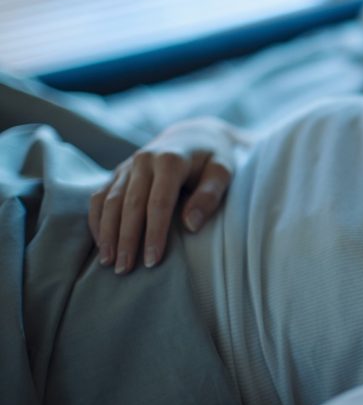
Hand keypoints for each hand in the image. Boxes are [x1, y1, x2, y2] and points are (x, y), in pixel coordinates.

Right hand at [88, 117, 239, 273]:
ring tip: (108, 262)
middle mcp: (144, 160)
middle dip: (126, 239)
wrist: (195, 135)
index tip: (152, 261)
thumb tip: (191, 224)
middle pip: (129, 205)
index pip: (158, 202)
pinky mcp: (119, 172)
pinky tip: (100, 243)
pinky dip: (97, 220)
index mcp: (170, 159)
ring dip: (107, 233)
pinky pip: (100, 196)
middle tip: (124, 270)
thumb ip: (210, 194)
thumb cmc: (214, 158)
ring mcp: (128, 166)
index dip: (154, 233)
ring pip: (110, 201)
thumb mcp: (222, 171)